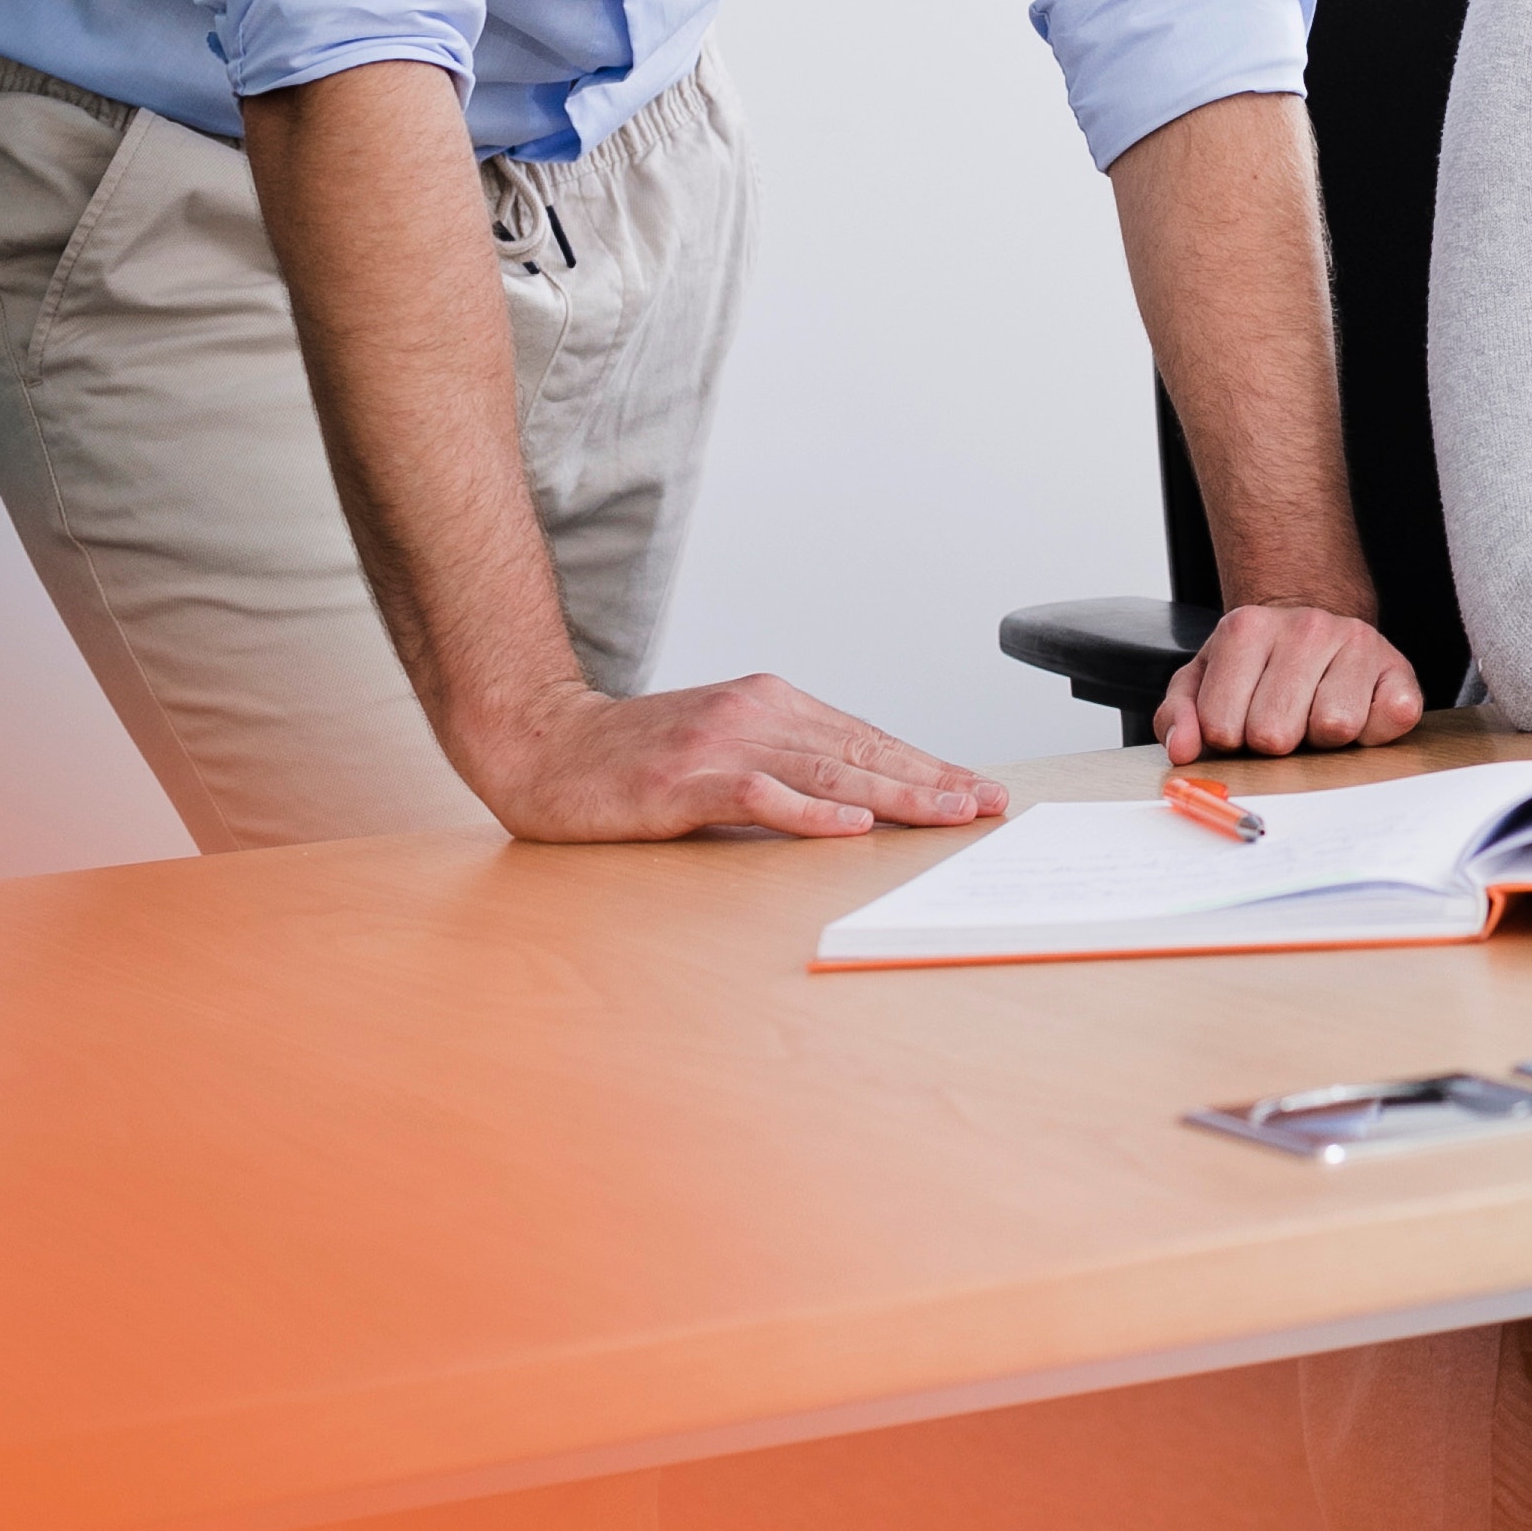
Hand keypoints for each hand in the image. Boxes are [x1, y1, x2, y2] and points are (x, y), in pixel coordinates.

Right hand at [456, 675, 1007, 841]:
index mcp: (771, 702)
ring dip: (895, 797)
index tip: (977, 790)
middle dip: (932, 780)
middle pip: (861, 752)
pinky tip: (853, 828)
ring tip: (948, 813)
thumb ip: (785, 763)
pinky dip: (810, 813)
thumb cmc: (637, 760)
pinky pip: (761, 796)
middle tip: (988, 805)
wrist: (543, 747)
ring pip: (828, 773)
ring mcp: (722, 744)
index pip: (866, 738)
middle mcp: (756, 712)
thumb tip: (860, 800)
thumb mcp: (724, 748)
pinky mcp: (686, 780)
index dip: (927, 764)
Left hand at [1162, 602, 1425, 760]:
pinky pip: (1391, 720)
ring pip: (1333, 729)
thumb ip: (1179, 715)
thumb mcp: (1205, 681)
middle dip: (1274, 742)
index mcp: (1247, 627)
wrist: (1317, 632)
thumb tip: (1184, 749)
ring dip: (1322, 739)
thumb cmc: (1259, 667)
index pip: (1222, 726)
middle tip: (1282, 721)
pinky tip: (1358, 714)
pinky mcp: (1400, 669)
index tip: (1240, 719)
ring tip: (1316, 715)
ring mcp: (1358, 642)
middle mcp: (1306, 626)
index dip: (1228, 738)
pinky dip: (1374, 732)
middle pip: (1275, 734)